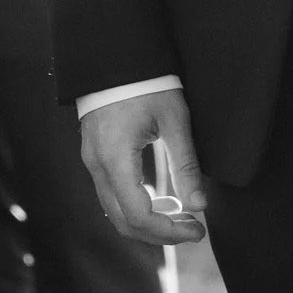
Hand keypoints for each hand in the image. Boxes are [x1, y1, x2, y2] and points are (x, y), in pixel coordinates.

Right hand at [77, 88, 208, 245]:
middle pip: (123, 221)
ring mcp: (92, 164)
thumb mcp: (175, 120)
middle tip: (193, 230)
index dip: (169, 231)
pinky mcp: (95, 158)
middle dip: (159, 234)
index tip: (198, 229)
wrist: (117, 58)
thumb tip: (200, 204)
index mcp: (116, 159)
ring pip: (114, 212)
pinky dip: (136, 207)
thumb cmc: (148, 84)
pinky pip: (111, 195)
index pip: (138, 215)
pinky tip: (162, 202)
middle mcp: (98, 167)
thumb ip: (186, 165)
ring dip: (148, 222)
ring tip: (182, 218)